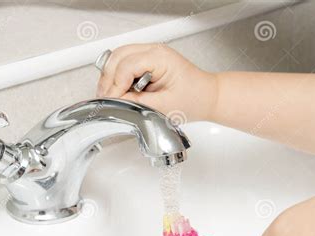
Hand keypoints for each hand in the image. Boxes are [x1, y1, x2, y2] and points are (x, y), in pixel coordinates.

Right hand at [96, 43, 216, 121]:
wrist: (206, 96)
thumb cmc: (193, 99)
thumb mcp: (164, 106)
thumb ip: (137, 103)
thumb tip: (117, 101)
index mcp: (160, 58)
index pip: (127, 66)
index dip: (116, 85)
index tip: (112, 101)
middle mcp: (153, 51)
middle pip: (117, 56)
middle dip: (109, 79)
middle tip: (107, 98)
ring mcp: (149, 53)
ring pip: (117, 57)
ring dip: (111, 76)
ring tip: (112, 95)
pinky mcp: (146, 61)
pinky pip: (123, 63)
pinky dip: (117, 76)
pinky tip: (120, 90)